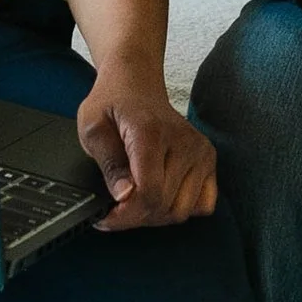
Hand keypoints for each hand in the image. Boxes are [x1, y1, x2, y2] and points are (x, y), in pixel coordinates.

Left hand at [79, 65, 219, 229]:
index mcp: (152, 132)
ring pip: (183, 210)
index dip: (125, 215)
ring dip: (157, 216)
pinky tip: (161, 197)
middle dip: (136, 218)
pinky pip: (204, 203)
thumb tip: (124, 196)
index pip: (149, 192)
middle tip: (116, 212)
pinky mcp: (209, 158)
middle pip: (165, 206)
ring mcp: (200, 151)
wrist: (136, 83)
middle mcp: (184, 142)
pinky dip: (182, 208)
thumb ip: (108, 164)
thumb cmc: (111, 103)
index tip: (106, 218)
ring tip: (136, 204)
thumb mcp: (92, 128)